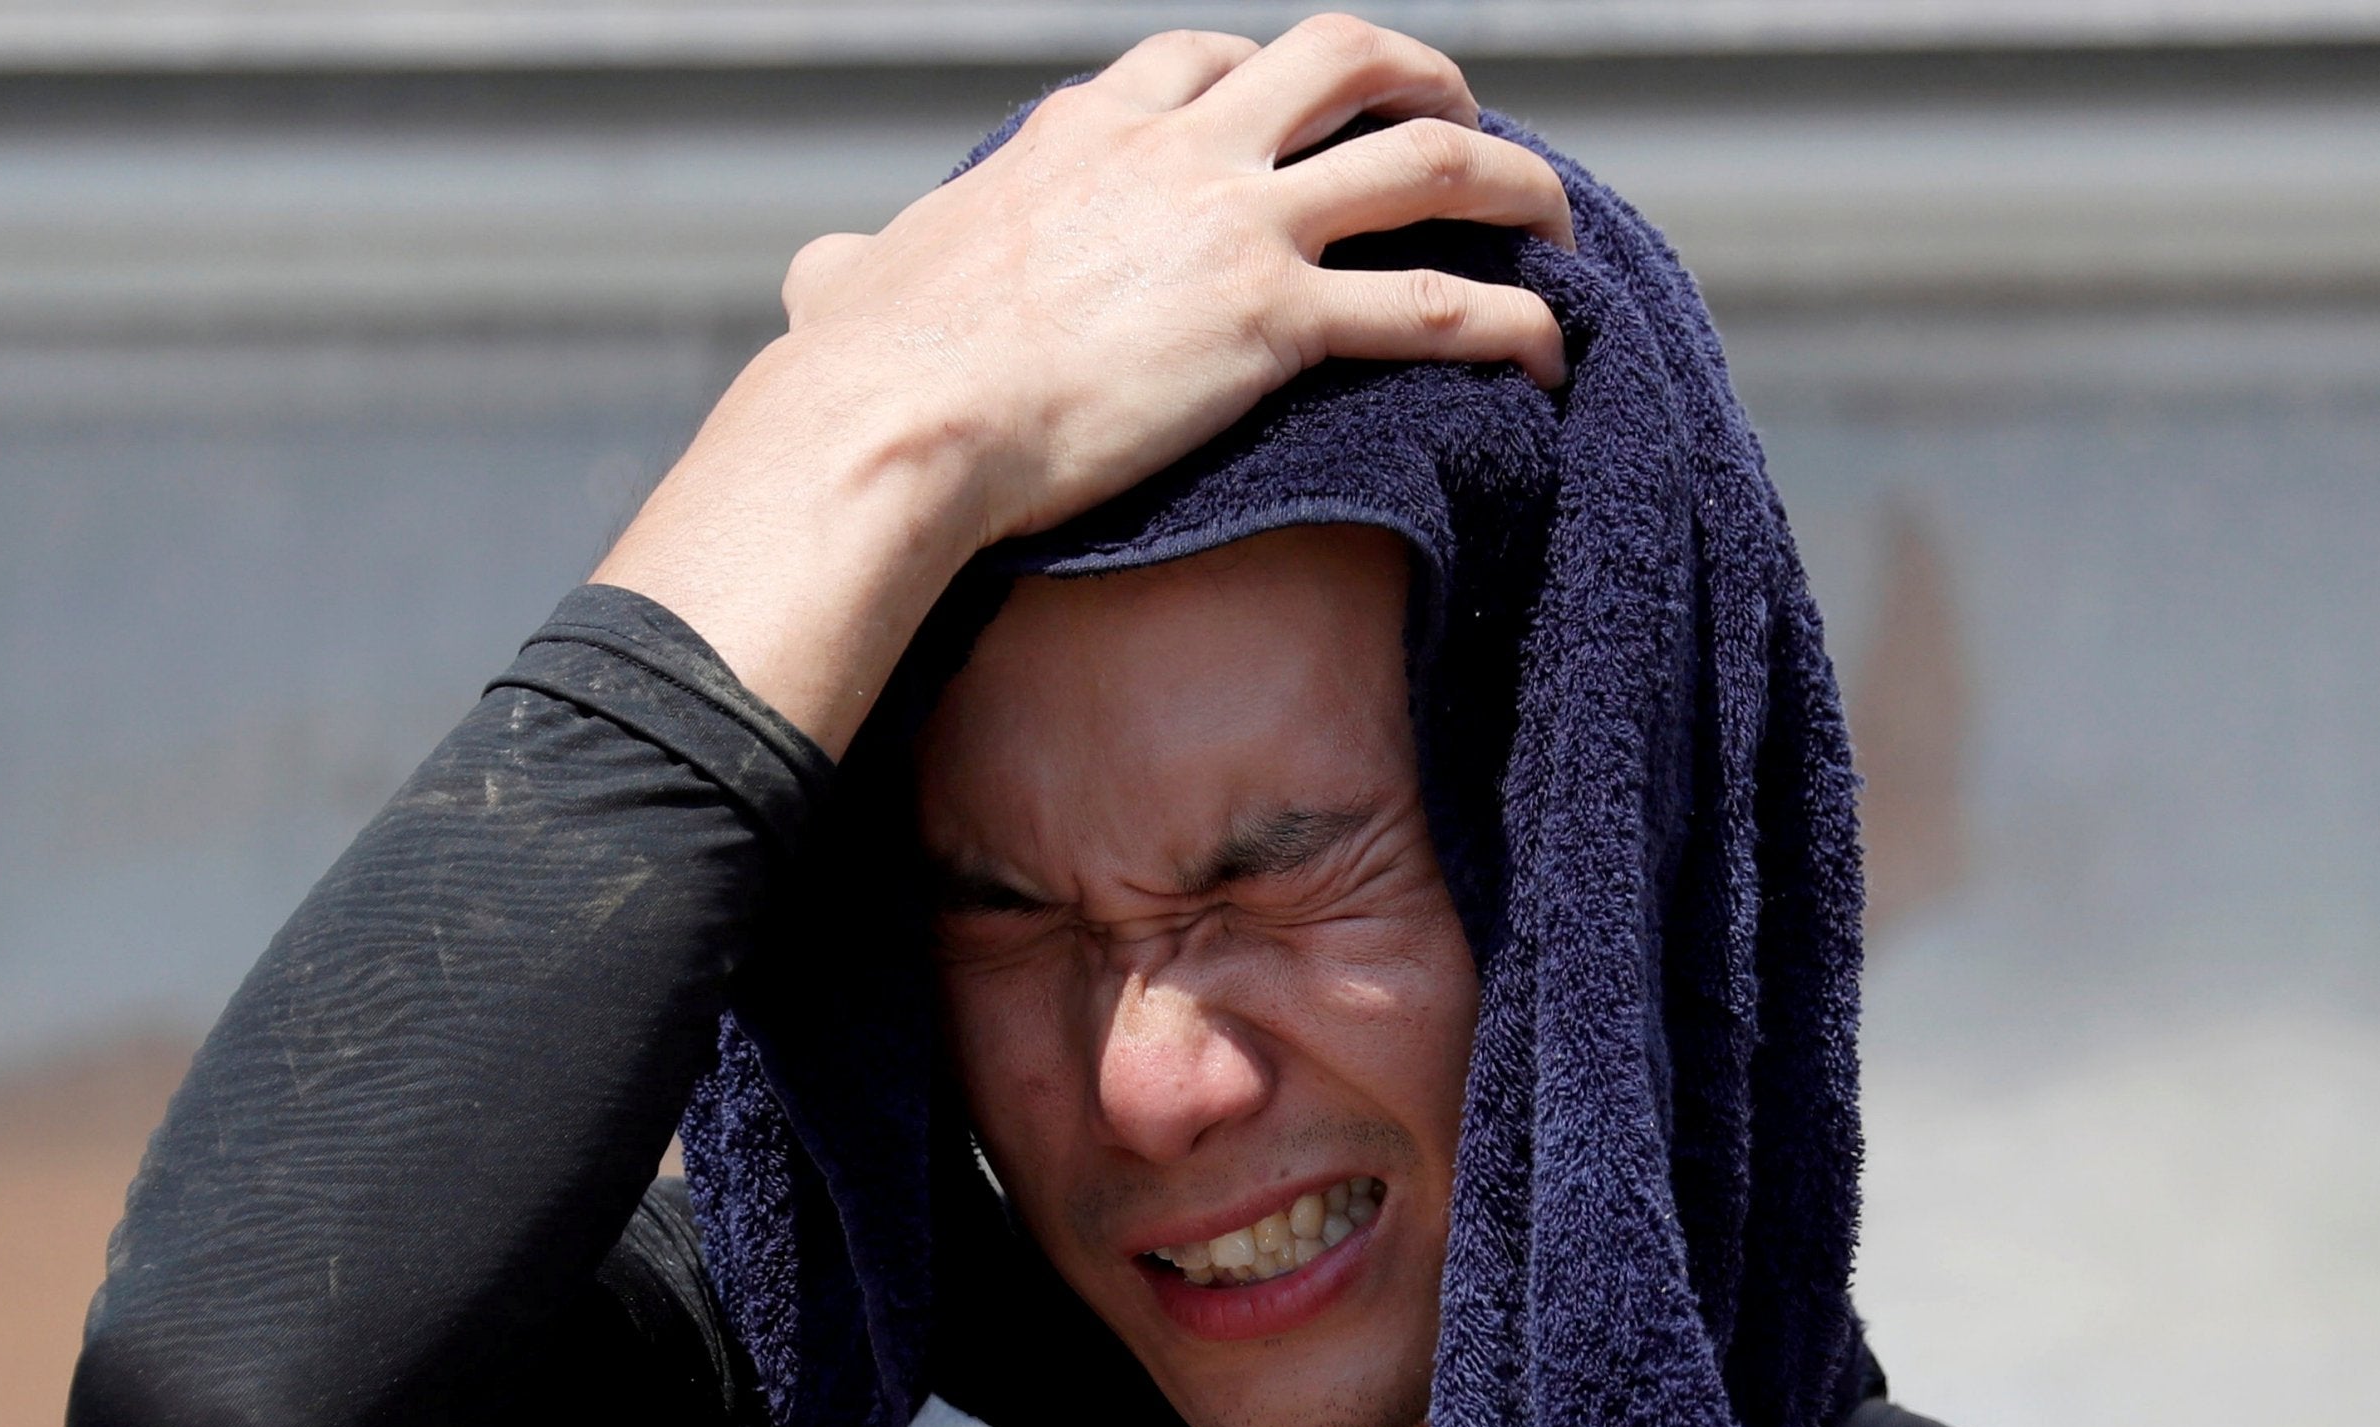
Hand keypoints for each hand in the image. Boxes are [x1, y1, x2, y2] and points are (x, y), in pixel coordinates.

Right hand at [595, 14, 1572, 756]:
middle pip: (1342, 57)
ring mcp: (1239, 227)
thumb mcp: (856, 280)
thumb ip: (859, 265)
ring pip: (1425, 159)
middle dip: (1423, 75)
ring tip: (1557, 222)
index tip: (1308, 113)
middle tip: (1465, 120)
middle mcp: (1179, 151)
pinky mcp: (1276, 323)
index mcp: (1089, 133)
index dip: (1273, 76)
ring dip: (1511, 181)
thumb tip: (823, 277)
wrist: (898, 416)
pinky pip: (1436, 307)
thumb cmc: (866, 368)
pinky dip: (1511, 323)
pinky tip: (1551, 353)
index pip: (1201, 58)